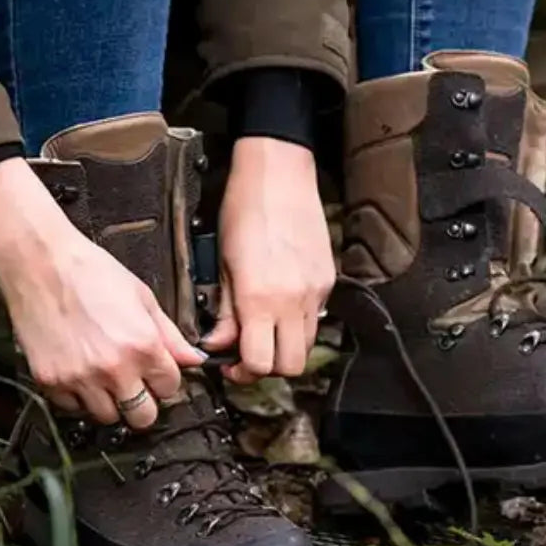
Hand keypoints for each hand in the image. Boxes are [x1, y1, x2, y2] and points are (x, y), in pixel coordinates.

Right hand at [0, 159, 205, 427]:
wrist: (41, 264)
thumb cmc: (90, 272)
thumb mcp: (143, 297)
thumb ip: (170, 334)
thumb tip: (193, 358)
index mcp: (143, 346)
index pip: (171, 388)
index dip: (167, 380)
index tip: (159, 374)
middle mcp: (114, 368)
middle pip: (142, 416)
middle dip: (145, 403)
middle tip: (136, 386)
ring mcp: (80, 378)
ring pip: (107, 417)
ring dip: (111, 402)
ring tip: (106, 379)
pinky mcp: (51, 381)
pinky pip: (72, 408)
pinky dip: (78, 397)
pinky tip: (81, 374)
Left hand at [203, 138, 334, 383]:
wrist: (279, 174)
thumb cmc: (244, 210)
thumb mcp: (221, 263)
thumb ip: (223, 311)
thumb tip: (217, 343)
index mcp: (260, 298)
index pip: (260, 364)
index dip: (243, 372)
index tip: (229, 363)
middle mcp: (293, 301)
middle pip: (291, 366)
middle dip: (268, 367)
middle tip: (247, 353)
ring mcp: (316, 292)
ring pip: (306, 345)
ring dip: (285, 347)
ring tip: (264, 329)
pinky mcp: (328, 280)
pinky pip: (315, 317)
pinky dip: (298, 322)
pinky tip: (280, 304)